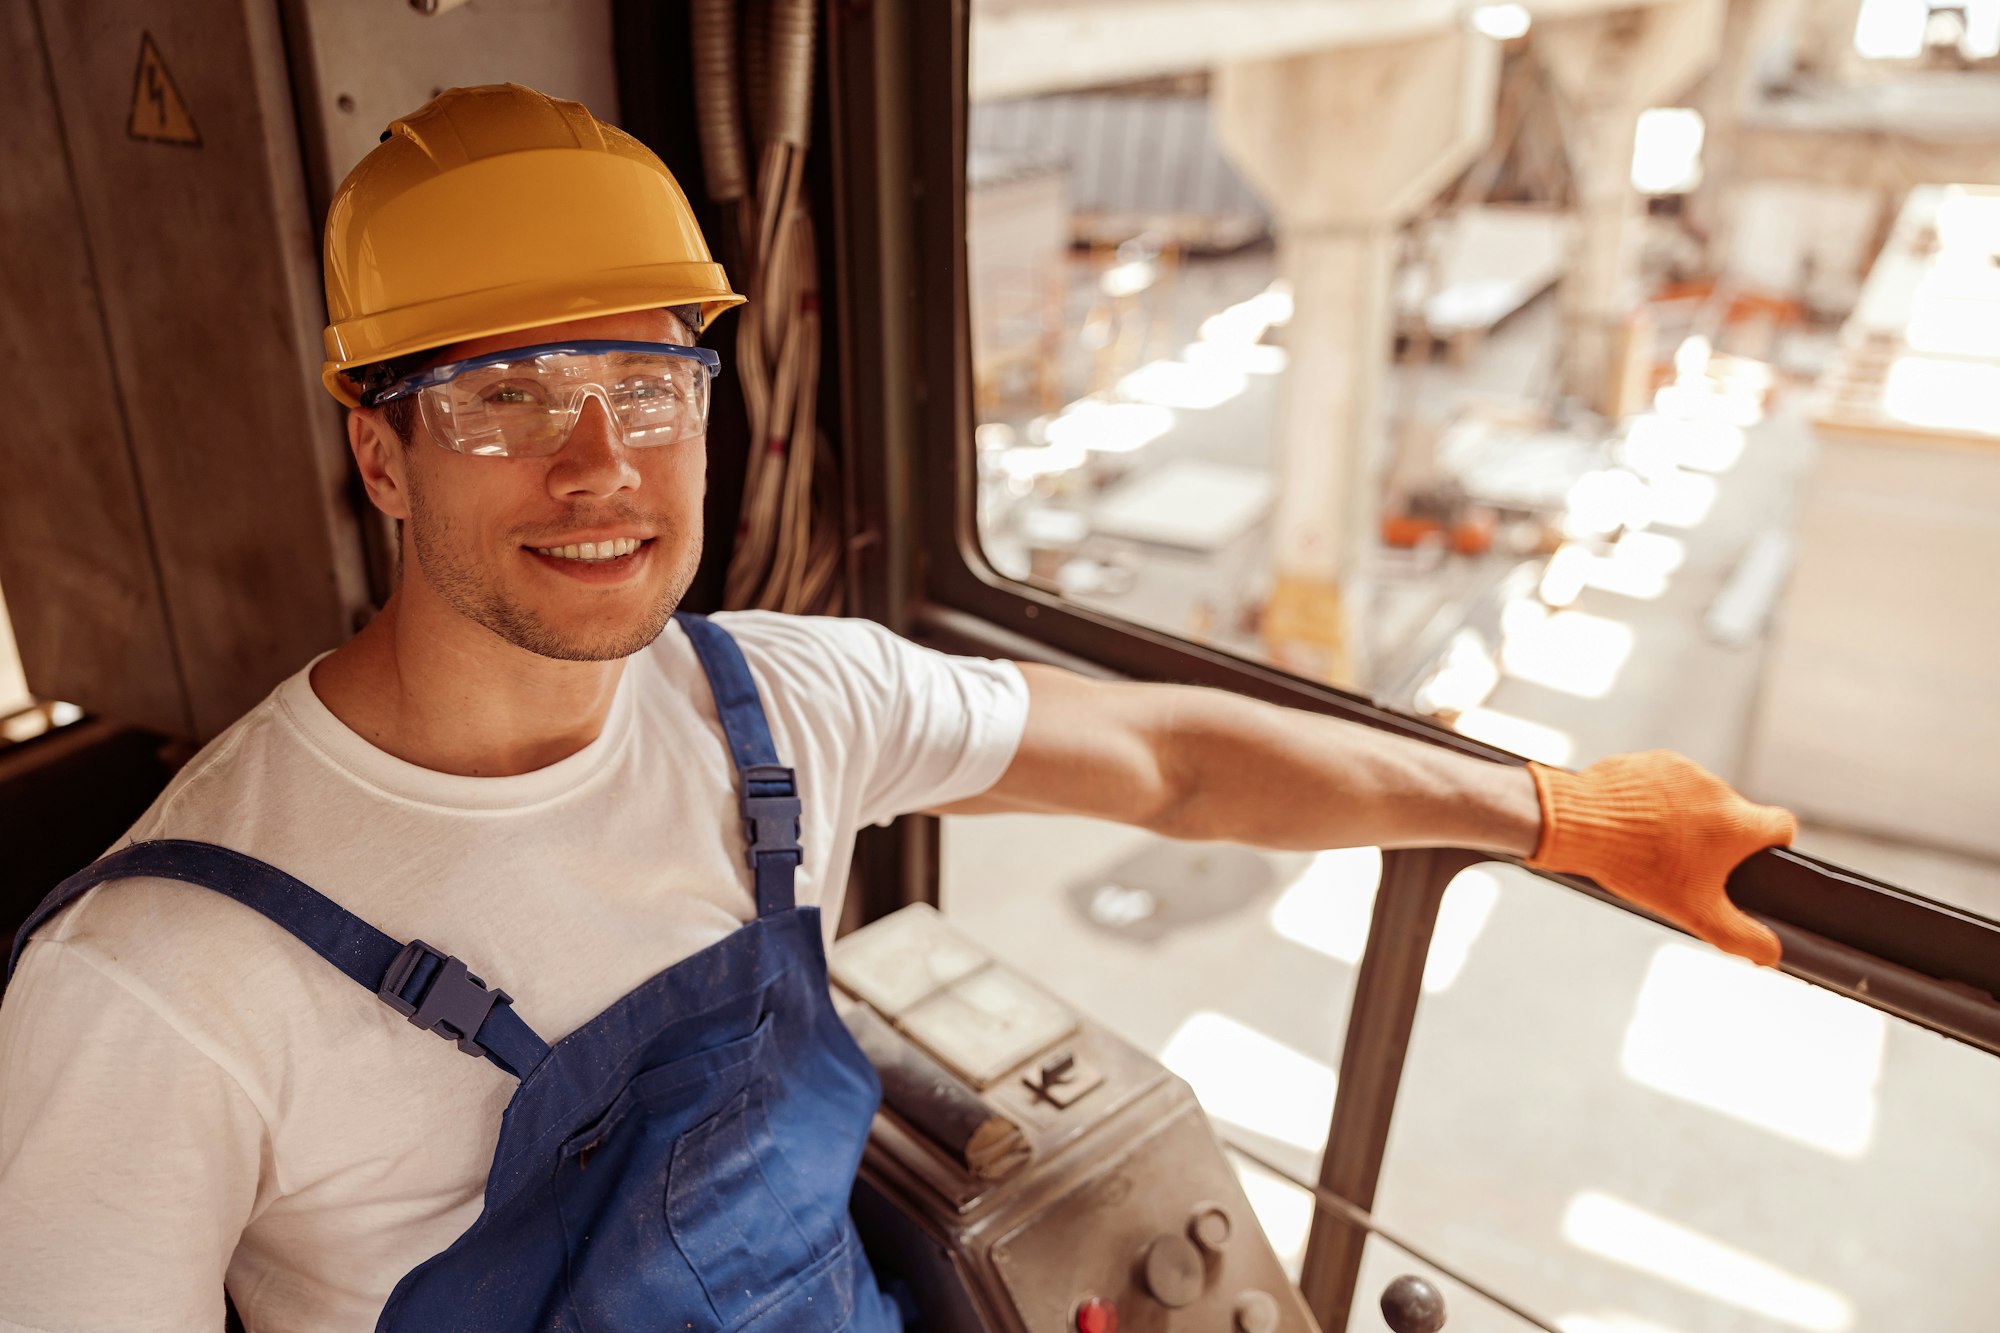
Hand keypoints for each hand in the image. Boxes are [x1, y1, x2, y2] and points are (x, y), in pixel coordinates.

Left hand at [1525, 751, 1795, 965]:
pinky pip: (1664, 782)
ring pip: (1697, 799)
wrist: (1579, 825)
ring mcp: (1683, 769)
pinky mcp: (1651, 760)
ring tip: (1652, 846)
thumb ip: (1742, 938)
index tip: (1749, 860)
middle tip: (1686, 866)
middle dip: (1716, 839)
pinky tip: (1633, 823)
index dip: (1772, 845)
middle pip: (1732, 816)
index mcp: (1738, 822)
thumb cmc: (1639, 869)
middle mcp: (1717, 788)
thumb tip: (1772, 955)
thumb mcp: (1695, 913)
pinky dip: (1656, 800)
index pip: (1781, 825)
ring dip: (1684, 818)